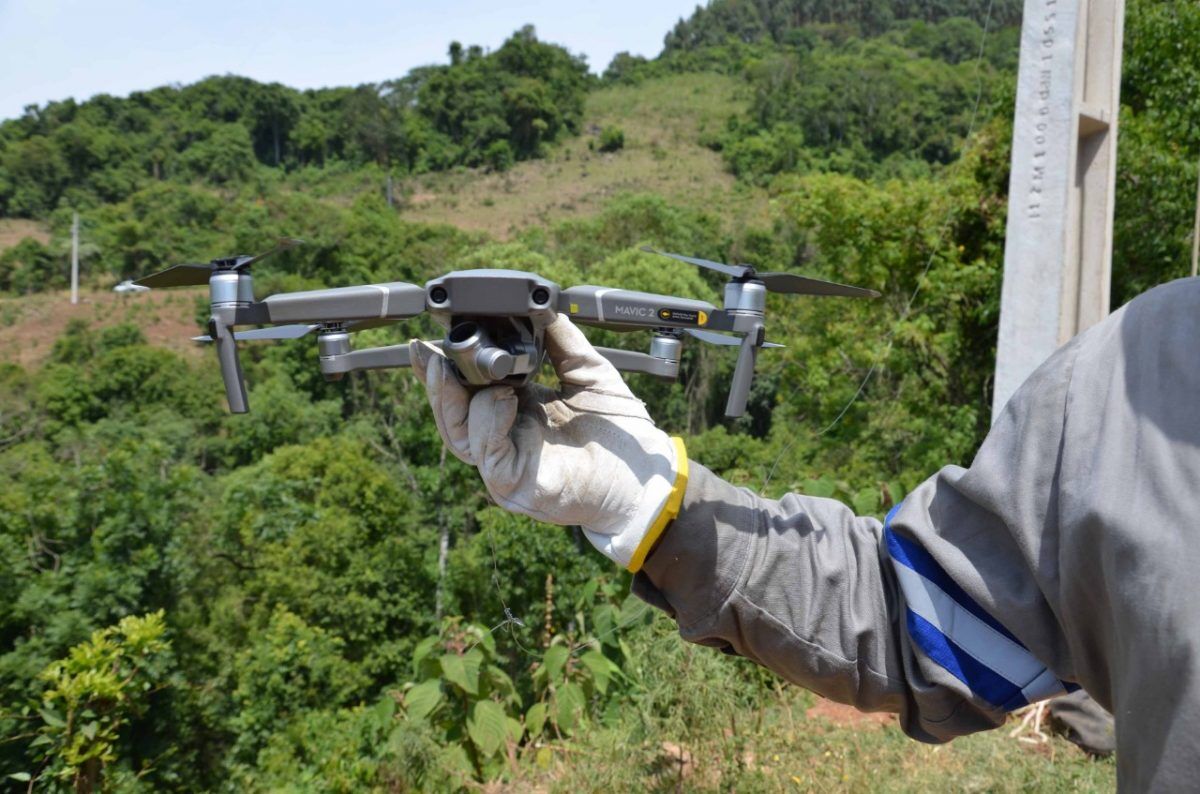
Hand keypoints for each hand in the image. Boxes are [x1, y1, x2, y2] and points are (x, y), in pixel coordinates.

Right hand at [409, 315, 685, 570]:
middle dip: (436, 382)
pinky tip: (501, 398)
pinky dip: (489, 423)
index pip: (466, 392)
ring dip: (455, 400)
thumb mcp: (588, 372)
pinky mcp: (517, 487)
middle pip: (453, 414)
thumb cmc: (620, 434)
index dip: (444, 368)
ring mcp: (507, 467)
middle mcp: (505, 441)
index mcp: (515, 413)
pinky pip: (489, 455)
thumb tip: (540, 306)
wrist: (647, 479)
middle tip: (428, 352)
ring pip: (461, 435)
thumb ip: (561, 341)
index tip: (427, 341)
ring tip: (466, 370)